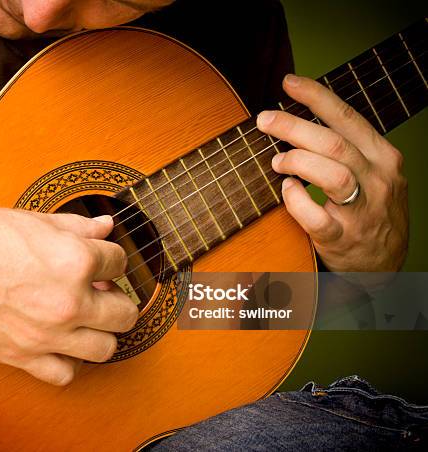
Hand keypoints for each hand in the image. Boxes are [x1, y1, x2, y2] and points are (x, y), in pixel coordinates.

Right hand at [0, 207, 136, 385]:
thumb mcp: (32, 220)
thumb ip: (77, 226)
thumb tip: (105, 225)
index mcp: (74, 261)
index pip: (120, 262)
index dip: (111, 259)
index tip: (101, 260)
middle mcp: (68, 302)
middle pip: (125, 313)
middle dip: (119, 299)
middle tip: (103, 292)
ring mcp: (47, 334)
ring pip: (106, 348)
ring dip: (102, 332)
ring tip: (87, 319)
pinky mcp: (22, 357)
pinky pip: (65, 374)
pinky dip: (69, 361)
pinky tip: (60, 343)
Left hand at [257, 74, 408, 272]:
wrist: (382, 265)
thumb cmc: (369, 211)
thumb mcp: (372, 174)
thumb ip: (346, 149)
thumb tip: (299, 122)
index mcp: (382, 157)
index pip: (348, 118)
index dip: (316, 97)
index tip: (289, 83)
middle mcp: (377, 180)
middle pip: (333, 143)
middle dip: (293, 127)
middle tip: (265, 120)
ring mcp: (362, 211)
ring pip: (332, 174)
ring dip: (297, 162)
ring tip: (277, 162)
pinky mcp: (343, 239)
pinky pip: (316, 217)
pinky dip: (296, 201)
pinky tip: (286, 191)